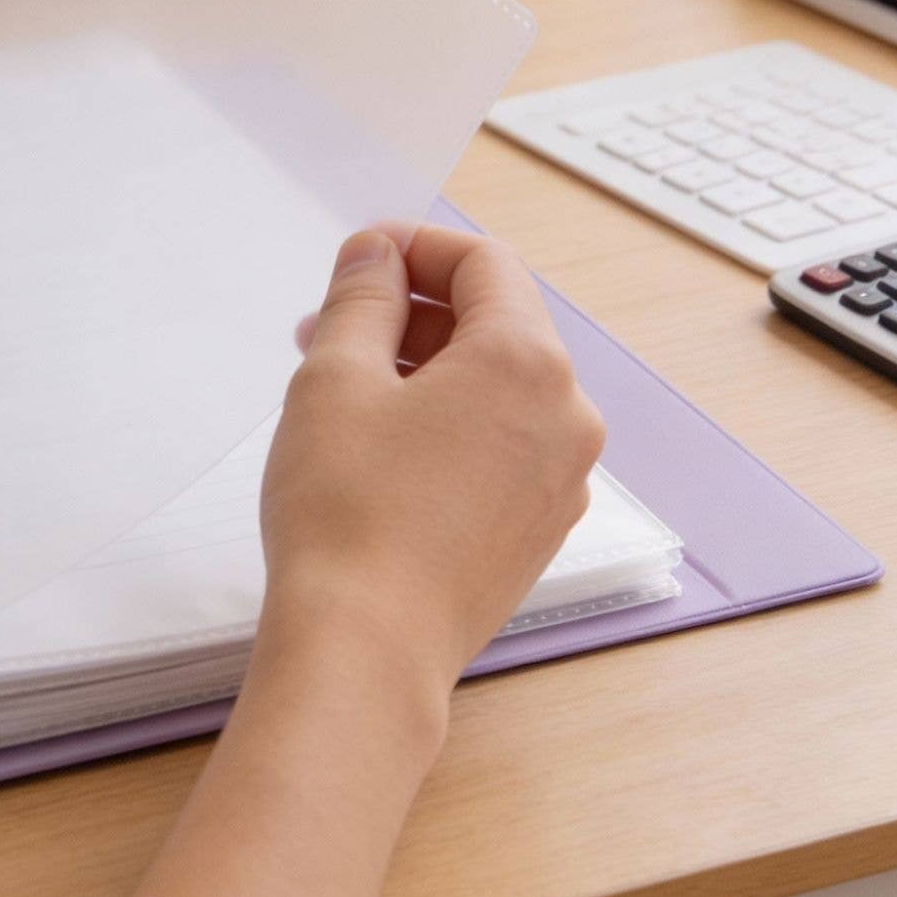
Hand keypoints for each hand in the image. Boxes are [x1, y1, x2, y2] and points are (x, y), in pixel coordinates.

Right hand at [258, 226, 605, 707]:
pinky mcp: (537, 528)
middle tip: (329, 329)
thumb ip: (362, 298)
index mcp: (527, 362)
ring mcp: (561, 480)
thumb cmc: (347, 512)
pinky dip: (448, 425)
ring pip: (497, 389)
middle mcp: (566, 416)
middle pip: (495, 324)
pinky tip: (381, 451)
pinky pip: (501, 445)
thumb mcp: (334, 377)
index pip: (482, 263)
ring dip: (426, 369)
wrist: (367, 648)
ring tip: (344, 393)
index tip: (356, 259)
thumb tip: (377, 256)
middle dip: (411, 312)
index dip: (412, 248)